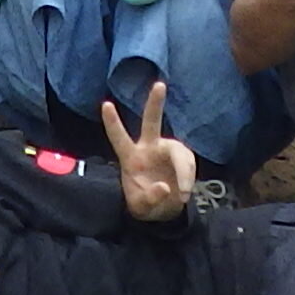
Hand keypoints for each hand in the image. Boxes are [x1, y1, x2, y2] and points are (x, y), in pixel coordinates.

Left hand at [102, 81, 197, 221]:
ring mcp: (166, 151)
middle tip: (159, 85)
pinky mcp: (182, 159)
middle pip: (152, 122)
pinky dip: (189, 177)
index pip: (119, 137)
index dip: (113, 122)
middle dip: (155, 103)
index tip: (105, 104)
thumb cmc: (145, 203)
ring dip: (184, 170)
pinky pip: (188, 164)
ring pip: (178, 152)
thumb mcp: (141, 207)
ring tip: (183, 192)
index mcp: (130, 157)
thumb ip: (150, 198)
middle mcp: (148, 147)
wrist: (163, 209)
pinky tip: (186, 191)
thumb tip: (166, 187)